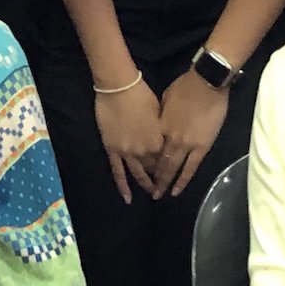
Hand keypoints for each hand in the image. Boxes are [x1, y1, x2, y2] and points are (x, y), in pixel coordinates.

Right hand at [93, 79, 163, 203]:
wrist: (118, 87)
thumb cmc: (142, 94)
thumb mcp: (159, 112)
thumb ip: (161, 131)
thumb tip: (163, 139)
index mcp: (158, 141)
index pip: (165, 158)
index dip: (168, 164)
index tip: (172, 169)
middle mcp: (144, 151)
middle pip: (153, 168)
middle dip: (159, 177)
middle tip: (164, 185)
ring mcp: (127, 152)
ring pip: (137, 173)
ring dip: (145, 185)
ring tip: (151, 194)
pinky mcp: (112, 150)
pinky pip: (118, 172)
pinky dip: (123, 186)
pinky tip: (127, 198)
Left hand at [152, 69, 231, 197]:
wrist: (206, 83)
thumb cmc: (184, 86)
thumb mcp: (164, 99)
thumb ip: (160, 116)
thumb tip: (159, 124)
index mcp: (159, 127)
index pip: (150, 149)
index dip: (145, 161)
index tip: (141, 170)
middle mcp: (169, 139)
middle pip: (158, 162)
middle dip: (152, 177)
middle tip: (148, 190)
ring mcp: (186, 144)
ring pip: (172, 168)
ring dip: (165, 182)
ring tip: (158, 194)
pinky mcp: (202, 147)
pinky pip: (190, 168)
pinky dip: (183, 180)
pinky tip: (176, 191)